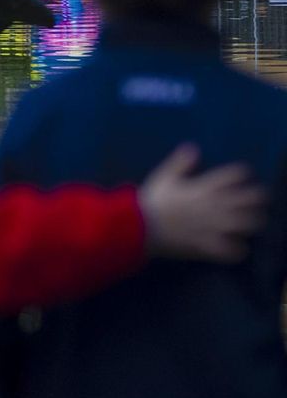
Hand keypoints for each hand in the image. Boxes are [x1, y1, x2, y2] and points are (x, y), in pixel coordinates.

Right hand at [137, 145, 266, 262]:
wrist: (139, 227)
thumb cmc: (151, 201)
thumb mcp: (164, 177)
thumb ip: (180, 163)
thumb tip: (193, 147)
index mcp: (203, 187)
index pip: (234, 175)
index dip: (243, 174)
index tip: (246, 176)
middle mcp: (214, 205)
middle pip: (249, 200)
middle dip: (258, 199)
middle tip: (259, 200)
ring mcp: (214, 226)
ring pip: (247, 224)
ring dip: (253, 222)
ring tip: (253, 222)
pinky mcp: (209, 245)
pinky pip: (234, 250)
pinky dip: (238, 250)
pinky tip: (238, 248)